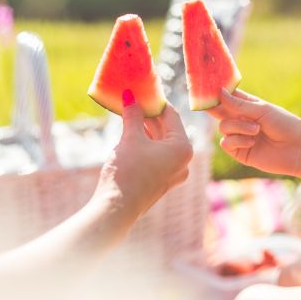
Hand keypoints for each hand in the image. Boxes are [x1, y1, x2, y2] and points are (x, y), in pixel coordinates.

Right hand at [93, 90, 192, 219]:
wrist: (116, 209)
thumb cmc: (127, 172)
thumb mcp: (130, 138)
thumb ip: (133, 115)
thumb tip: (130, 95)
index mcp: (183, 148)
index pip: (171, 115)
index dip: (155, 101)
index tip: (144, 89)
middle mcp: (183, 161)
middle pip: (166, 129)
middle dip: (149, 114)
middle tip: (134, 98)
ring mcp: (174, 172)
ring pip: (160, 142)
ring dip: (145, 128)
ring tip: (129, 111)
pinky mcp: (162, 180)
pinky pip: (156, 155)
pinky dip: (145, 142)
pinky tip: (131, 131)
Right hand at [207, 89, 300, 176]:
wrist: (298, 150)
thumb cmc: (285, 125)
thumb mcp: (262, 110)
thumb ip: (239, 105)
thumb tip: (220, 92)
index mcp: (248, 106)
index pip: (228, 97)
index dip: (217, 92)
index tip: (205, 86)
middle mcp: (241, 120)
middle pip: (220, 112)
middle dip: (215, 108)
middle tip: (209, 105)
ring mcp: (239, 136)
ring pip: (223, 127)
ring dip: (238, 127)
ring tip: (256, 130)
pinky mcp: (239, 152)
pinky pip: (226, 143)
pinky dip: (238, 140)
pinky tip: (252, 141)